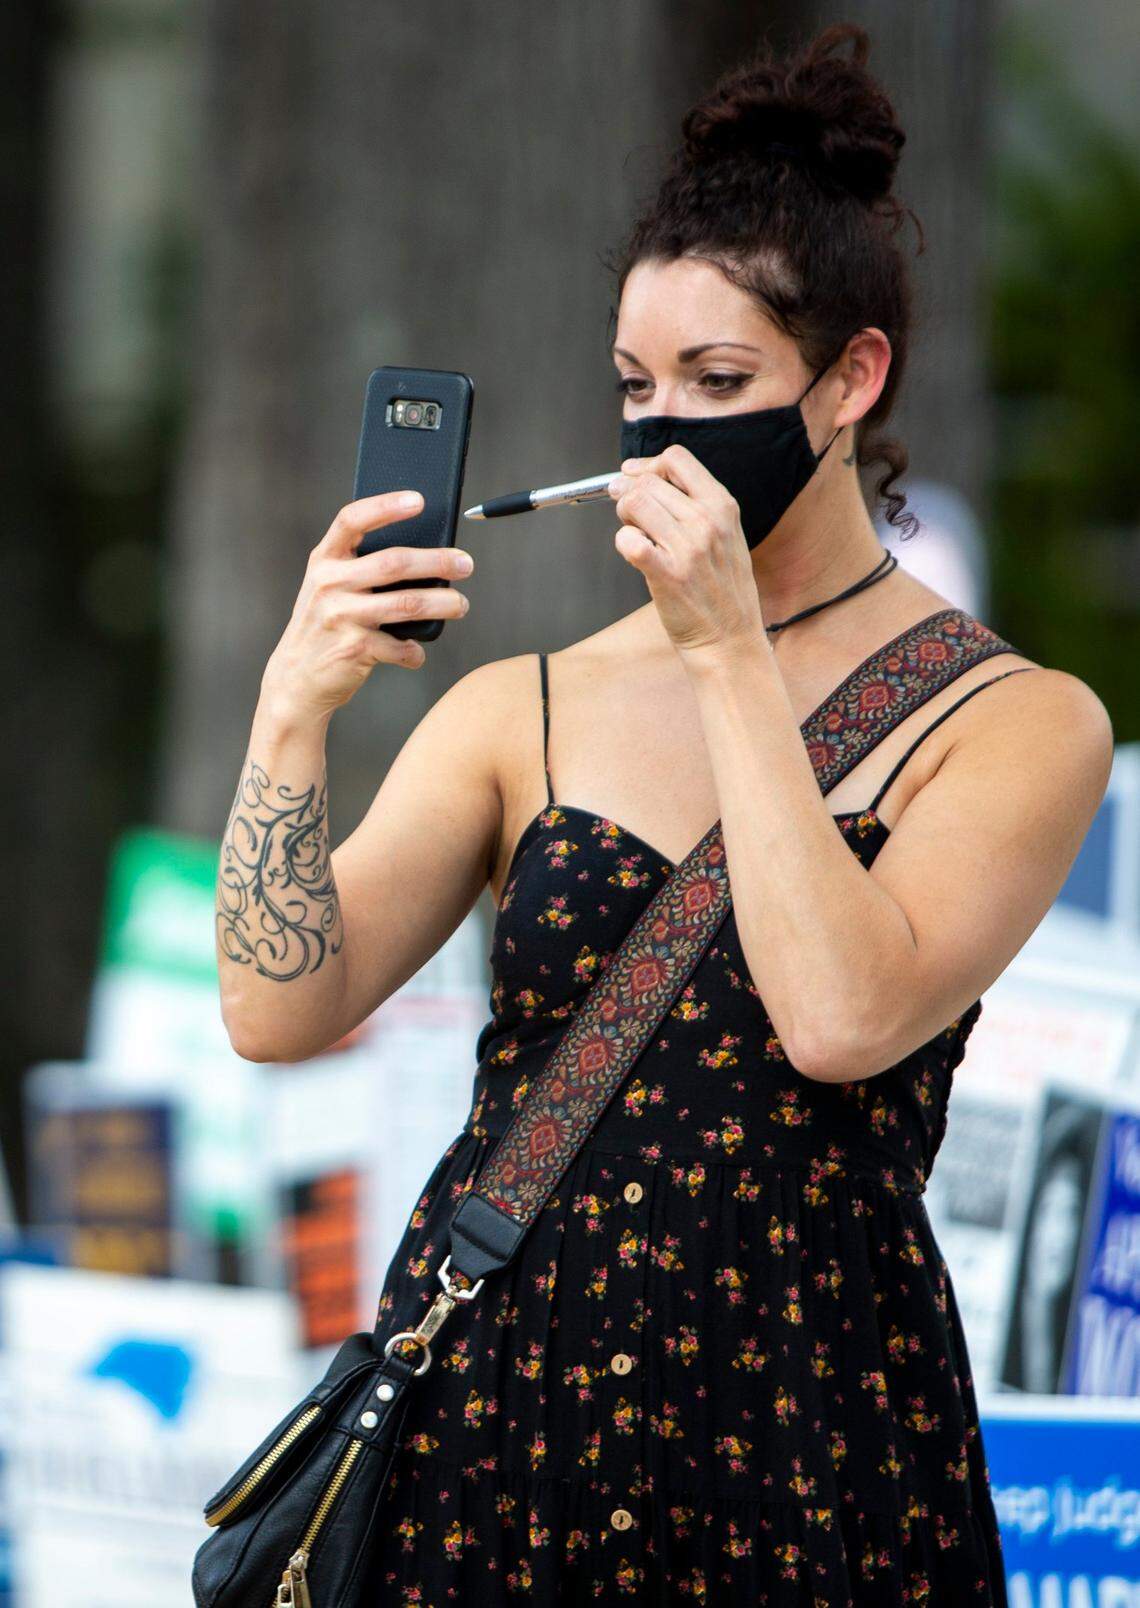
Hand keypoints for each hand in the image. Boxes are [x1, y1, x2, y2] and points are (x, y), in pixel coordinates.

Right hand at [261, 490, 474, 722]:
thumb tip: (425, 558)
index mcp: (324, 560)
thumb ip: (360, 567)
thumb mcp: (330, 587)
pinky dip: (415, 651)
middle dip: (437, 562)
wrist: (296, 678)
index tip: (419, 500)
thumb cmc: (326, 624)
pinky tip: (416, 651)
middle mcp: (329, 583)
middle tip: (465, 564)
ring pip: (407, 604)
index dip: (385, 506)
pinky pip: (400, 647)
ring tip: (461, 605)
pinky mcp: (354, 649)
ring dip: (443, 603)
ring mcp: (341, 616)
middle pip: (394, 563)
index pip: (352, 520)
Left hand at [607, 444, 765, 657]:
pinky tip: (635, 554)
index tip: (635, 478)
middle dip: (629, 493)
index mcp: (723, 506)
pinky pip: (628, 540)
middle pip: (648, 481)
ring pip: (634, 504)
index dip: (648, 466)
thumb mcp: (726, 536)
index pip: (676, 458)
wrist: (729, 640)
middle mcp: (707, 521)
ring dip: (625, 517)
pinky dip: (623, 543)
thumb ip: (694, 504)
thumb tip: (642, 476)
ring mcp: (688, 547)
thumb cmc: (723, 591)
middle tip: (630, 515)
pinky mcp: (667, 573)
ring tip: (636, 535)